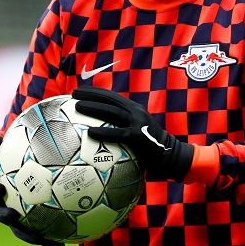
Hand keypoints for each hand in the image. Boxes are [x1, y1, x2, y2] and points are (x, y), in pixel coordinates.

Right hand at [0, 136, 64, 245]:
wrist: (12, 191)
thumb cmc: (10, 172)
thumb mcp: (7, 160)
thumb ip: (2, 150)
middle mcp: (4, 211)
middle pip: (3, 216)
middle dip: (6, 217)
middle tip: (12, 215)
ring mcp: (16, 223)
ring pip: (22, 232)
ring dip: (31, 237)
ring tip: (43, 241)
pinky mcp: (29, 230)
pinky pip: (39, 235)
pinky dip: (49, 241)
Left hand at [72, 86, 193, 181]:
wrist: (170, 155)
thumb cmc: (151, 146)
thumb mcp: (139, 129)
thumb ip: (124, 125)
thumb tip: (103, 128)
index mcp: (134, 109)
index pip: (112, 96)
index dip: (96, 91)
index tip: (80, 90)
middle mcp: (136, 112)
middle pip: (109, 99)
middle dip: (90, 94)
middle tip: (73, 93)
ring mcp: (137, 123)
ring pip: (111, 112)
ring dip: (93, 108)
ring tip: (77, 106)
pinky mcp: (138, 137)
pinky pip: (117, 134)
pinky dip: (103, 132)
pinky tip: (89, 132)